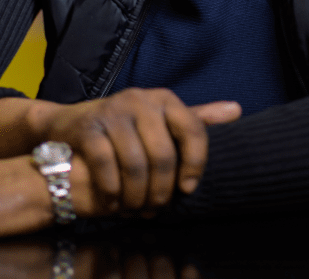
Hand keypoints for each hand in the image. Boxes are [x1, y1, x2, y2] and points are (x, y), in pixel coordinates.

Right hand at [36, 89, 240, 211]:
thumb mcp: (162, 119)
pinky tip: (113, 202)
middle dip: (161, 190)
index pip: (193, 129)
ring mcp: (112, 111)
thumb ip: (196, 118)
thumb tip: (237, 110)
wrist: (72, 124)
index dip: (195, 163)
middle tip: (156, 208)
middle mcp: (140, 99)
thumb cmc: (127, 127)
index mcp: (165, 99)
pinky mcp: (88, 126)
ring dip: (137, 196)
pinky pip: (106, 165)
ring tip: (136, 209)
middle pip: (163, 154)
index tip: (188, 188)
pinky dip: (112, 191)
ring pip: (135, 164)